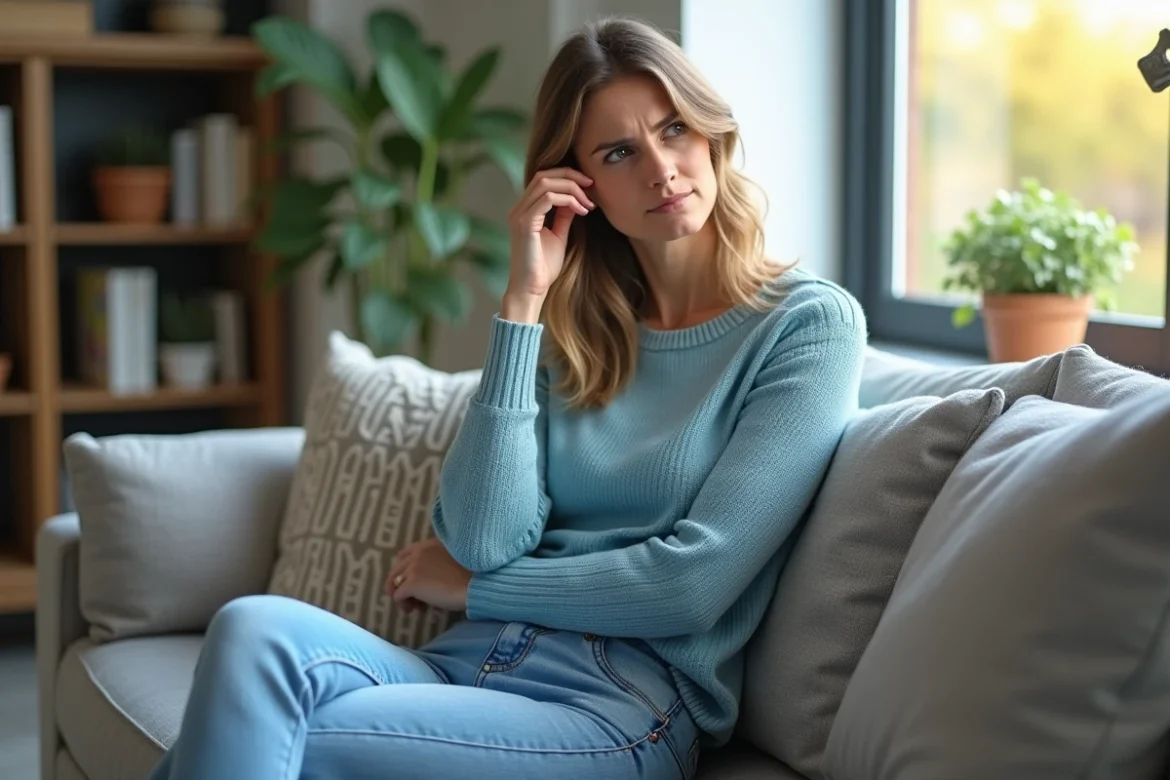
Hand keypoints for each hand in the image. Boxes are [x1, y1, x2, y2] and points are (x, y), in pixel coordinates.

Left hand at [386, 537, 471, 612]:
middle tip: (415, 598)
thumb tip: (430, 578)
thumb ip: (438, 561)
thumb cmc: (473, 575)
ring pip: (394, 583)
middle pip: (397, 570)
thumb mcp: (454, 559)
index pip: (405, 554)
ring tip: (413, 606)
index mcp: (429, 545)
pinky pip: (398, 596)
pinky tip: (416, 610)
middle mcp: (418, 553)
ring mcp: (413, 568)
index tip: (415, 582)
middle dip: (401, 585)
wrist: (476, 584)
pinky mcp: (411, 584)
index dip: (406, 570)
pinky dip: (404, 605)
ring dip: (402, 596)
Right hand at [506, 167, 595, 301]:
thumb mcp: (558, 235)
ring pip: (545, 182)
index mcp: (524, 210)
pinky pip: (548, 198)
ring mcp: (519, 214)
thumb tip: (575, 198)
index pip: (544, 178)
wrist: (532, 289)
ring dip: (572, 188)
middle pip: (544, 174)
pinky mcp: (524, 223)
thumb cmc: (543, 267)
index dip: (568, 176)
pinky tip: (581, 211)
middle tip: (592, 186)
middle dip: (571, 176)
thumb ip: (563, 215)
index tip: (589, 187)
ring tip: (588, 202)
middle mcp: (518, 208)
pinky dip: (568, 200)